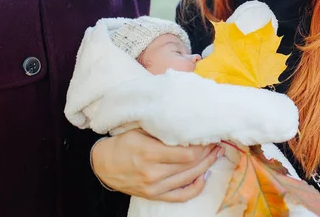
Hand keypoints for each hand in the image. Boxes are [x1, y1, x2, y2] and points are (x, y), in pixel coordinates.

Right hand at [91, 129, 223, 201]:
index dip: (203, 146)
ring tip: (214, 155)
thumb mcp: (139, 129)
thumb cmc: (123, 142)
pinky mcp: (154, 195)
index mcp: (150, 153)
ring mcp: (154, 187)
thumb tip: (186, 123)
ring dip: (206, 167)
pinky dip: (195, 187)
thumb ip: (161, 129)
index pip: (187, 153)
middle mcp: (153, 172)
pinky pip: (180, 195)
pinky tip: (203, 177)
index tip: (210, 136)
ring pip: (189, 179)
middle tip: (217, 143)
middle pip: (191, 165)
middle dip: (207, 154)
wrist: (103, 164)